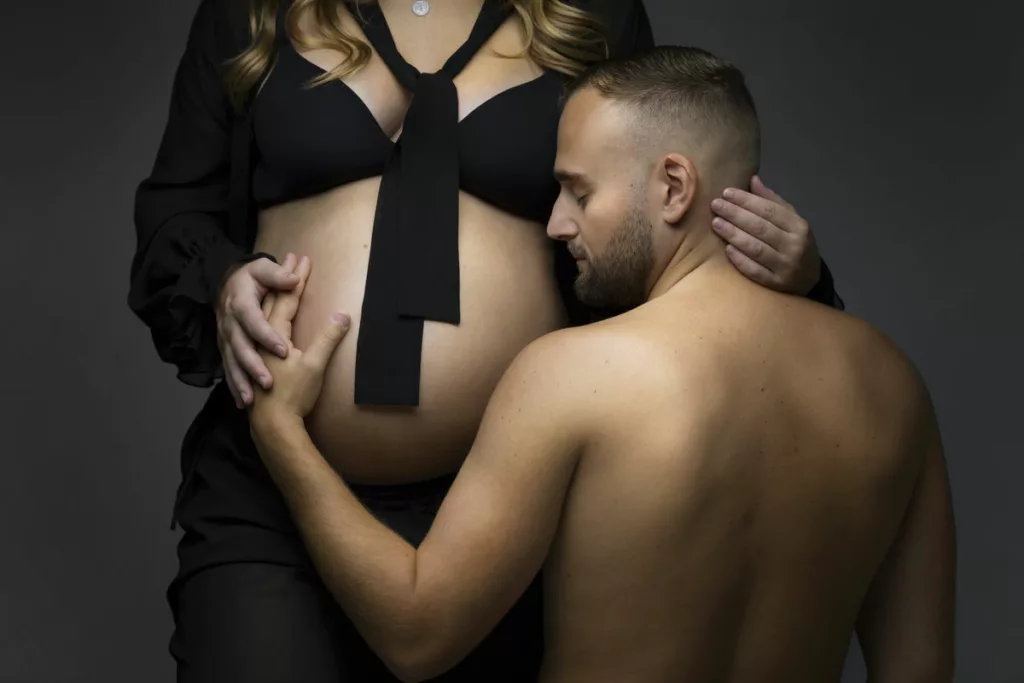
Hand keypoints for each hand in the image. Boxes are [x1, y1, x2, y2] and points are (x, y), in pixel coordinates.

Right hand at [216, 252, 302, 408]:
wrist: (222, 283)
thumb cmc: (247, 277)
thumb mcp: (260, 270)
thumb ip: (276, 274)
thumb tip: (294, 279)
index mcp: (241, 305)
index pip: (253, 321)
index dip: (266, 335)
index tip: (282, 351)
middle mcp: (230, 323)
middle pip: (240, 347)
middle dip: (252, 366)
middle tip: (267, 382)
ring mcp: (225, 338)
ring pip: (231, 362)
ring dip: (240, 381)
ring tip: (251, 398)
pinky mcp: (226, 348)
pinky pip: (228, 370)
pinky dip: (234, 386)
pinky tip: (244, 402)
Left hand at [249, 255, 350, 423]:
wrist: (272, 424)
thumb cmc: (292, 394)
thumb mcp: (315, 365)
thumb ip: (328, 338)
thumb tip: (343, 314)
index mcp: (275, 333)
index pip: (288, 299)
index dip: (298, 278)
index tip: (305, 260)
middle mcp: (262, 337)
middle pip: (273, 301)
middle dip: (284, 280)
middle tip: (292, 260)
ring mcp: (257, 349)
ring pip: (262, 315)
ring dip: (272, 296)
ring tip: (277, 282)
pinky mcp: (256, 362)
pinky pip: (258, 331)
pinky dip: (262, 319)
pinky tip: (262, 321)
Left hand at [710, 176, 820, 294]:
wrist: (810, 279)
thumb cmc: (795, 244)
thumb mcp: (791, 221)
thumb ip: (773, 202)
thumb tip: (753, 179)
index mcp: (799, 227)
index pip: (769, 210)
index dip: (746, 200)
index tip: (726, 192)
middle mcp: (794, 246)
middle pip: (760, 227)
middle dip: (735, 214)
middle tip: (716, 205)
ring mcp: (785, 267)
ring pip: (756, 248)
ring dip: (734, 234)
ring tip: (716, 223)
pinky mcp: (776, 284)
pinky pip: (755, 271)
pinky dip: (740, 259)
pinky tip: (727, 249)